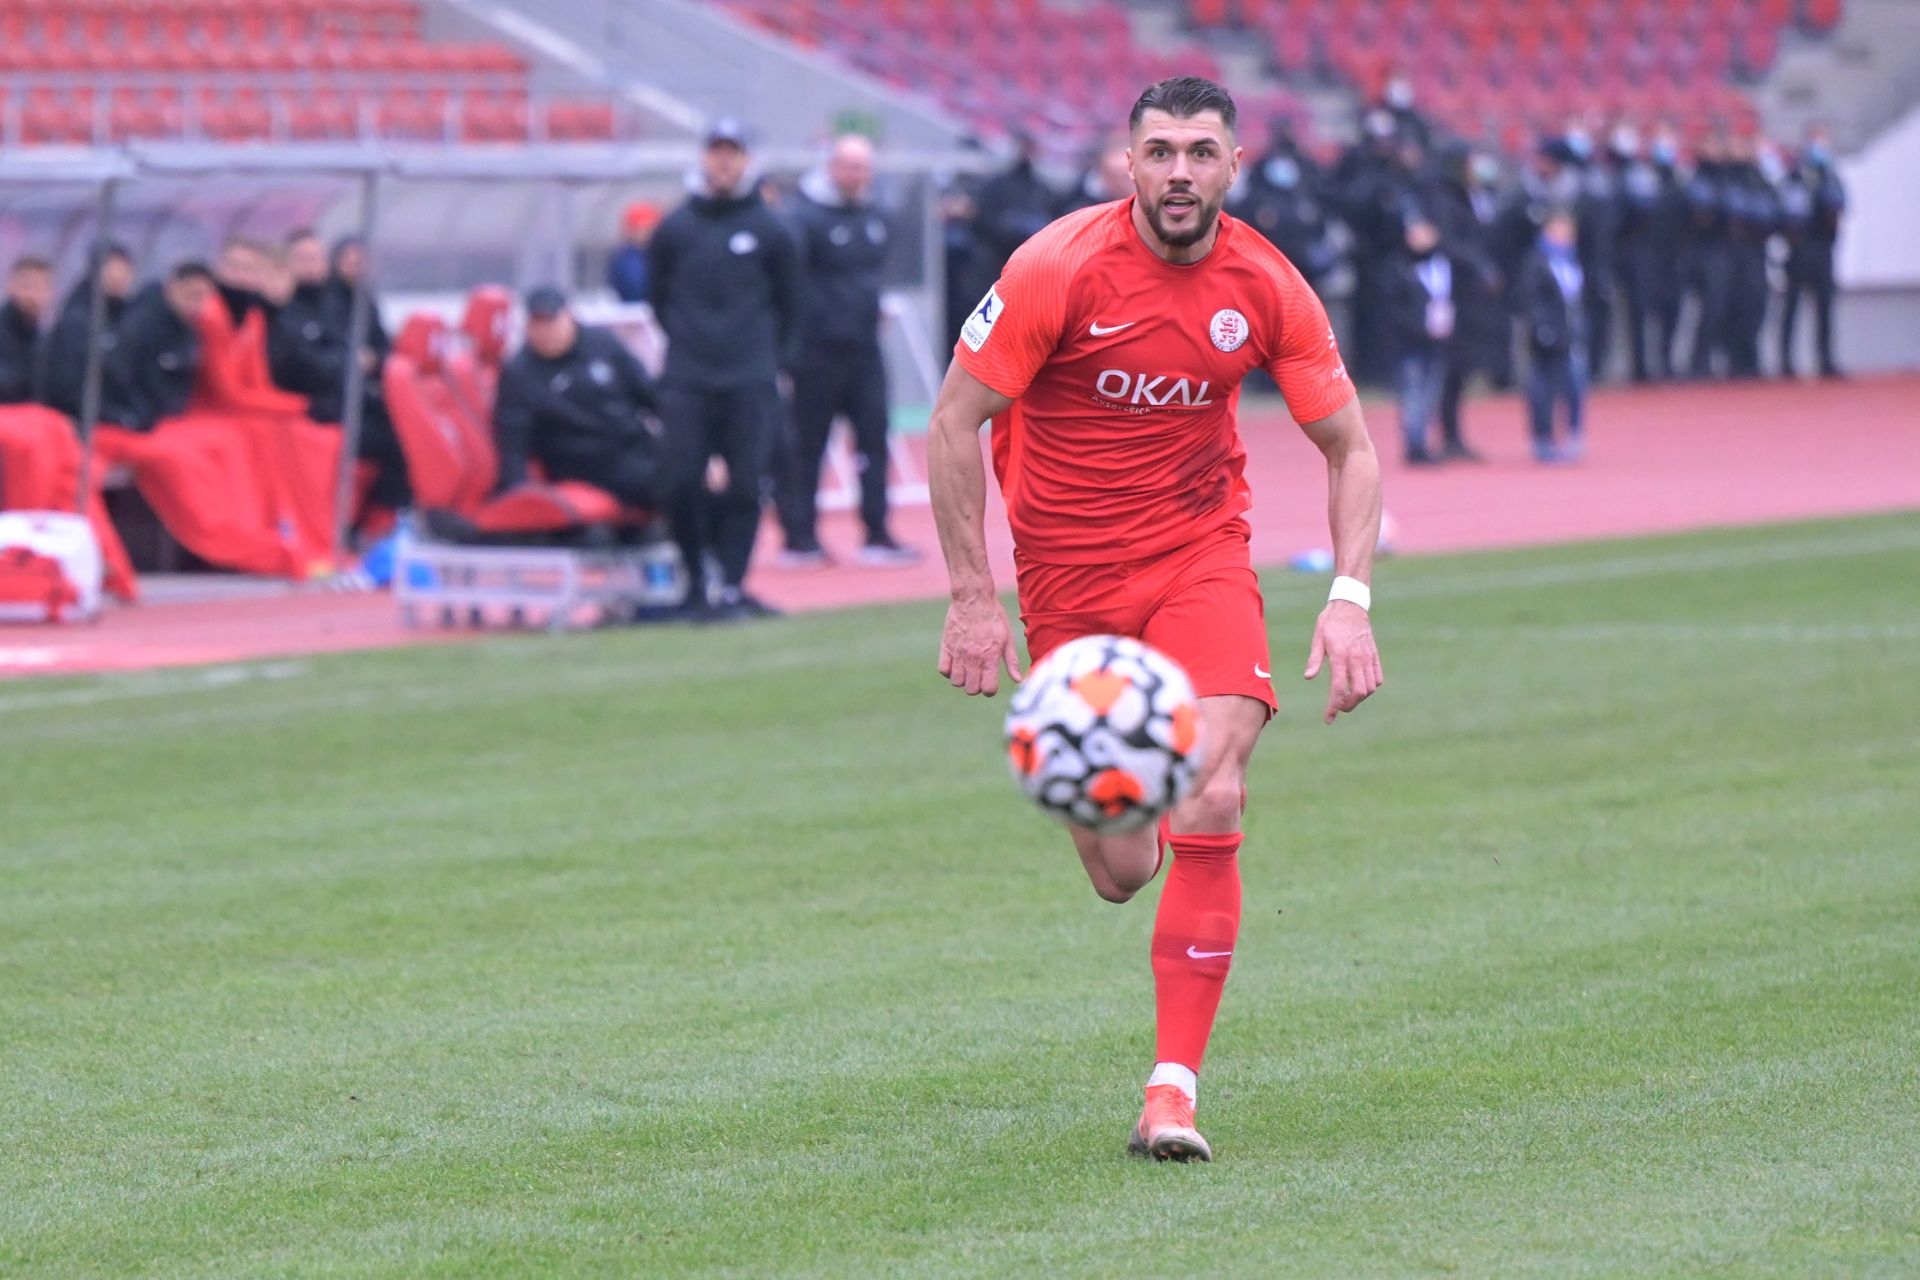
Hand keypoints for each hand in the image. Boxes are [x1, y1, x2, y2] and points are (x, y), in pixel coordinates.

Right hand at [938, 593, 1023, 696]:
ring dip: (963, 679)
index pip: (988, 689)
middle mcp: (973, 658)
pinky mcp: (946, 647)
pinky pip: (943, 670)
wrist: (973, 599)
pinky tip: (956, 663)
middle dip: (977, 686)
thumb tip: (1018, 680)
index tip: (991, 682)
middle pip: (971, 689)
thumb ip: (1011, 661)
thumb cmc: (994, 617)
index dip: (990, 689)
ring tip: (968, 669)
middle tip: (979, 676)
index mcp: (990, 657)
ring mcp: (958, 653)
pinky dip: (949, 671)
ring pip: (957, 682)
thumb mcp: (1007, 638)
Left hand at [1304, 600, 1383, 724]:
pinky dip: (1371, 687)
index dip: (1334, 706)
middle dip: (1348, 705)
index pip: (1339, 688)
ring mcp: (1368, 657)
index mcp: (1340, 655)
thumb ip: (1314, 659)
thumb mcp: (1318, 637)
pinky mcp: (1374, 655)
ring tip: (1348, 699)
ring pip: (1370, 687)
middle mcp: (1357, 658)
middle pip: (1359, 692)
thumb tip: (1308, 677)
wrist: (1350, 604)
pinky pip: (1378, 678)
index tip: (1329, 718)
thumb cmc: (1331, 621)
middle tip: (1338, 708)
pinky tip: (1360, 687)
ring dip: (1360, 698)